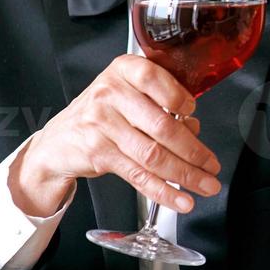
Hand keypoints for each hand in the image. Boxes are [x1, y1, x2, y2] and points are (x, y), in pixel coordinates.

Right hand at [11, 54, 221, 216]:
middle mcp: (110, 94)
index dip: (181, 99)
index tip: (196, 117)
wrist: (58, 141)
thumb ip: (159, 103)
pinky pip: (138, 175)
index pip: (156, 79)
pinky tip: (180, 199)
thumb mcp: (126, 93)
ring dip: (185, 174)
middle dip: (194, 151)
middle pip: (161, 125)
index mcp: (123, 70)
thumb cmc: (101, 113)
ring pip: (153, 154)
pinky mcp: (99, 153)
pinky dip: (163, 191)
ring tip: (205, 184)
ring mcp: (102, 124)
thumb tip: (194, 128)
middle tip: (211, 165)